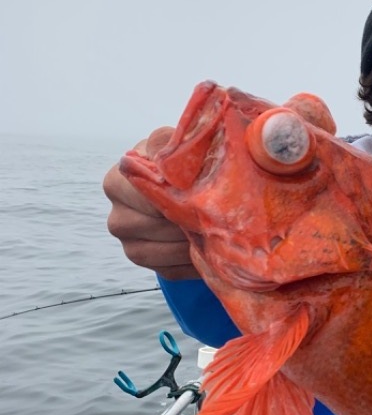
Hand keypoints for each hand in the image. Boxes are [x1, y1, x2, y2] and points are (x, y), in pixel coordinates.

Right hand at [103, 127, 198, 279]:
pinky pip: (170, 271)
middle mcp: (116, 217)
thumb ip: (169, 144)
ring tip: (214, 230)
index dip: (175, 196)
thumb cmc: (179, 164)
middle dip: (186, 221)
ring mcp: (128, 244)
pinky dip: (192, 263)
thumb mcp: (173, 146)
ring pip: (163, 253)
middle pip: (154, 227)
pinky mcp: (148, 264)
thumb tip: (172, 147)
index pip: (145, 195)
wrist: (182, 190)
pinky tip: (208, 250)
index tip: (200, 193)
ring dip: (191, 243)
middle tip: (213, 214)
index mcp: (116, 182)